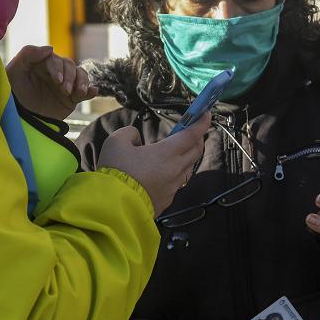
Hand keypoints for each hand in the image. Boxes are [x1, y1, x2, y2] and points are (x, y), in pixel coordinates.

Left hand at [5, 45, 97, 119]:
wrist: (19, 120)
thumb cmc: (12, 94)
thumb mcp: (14, 72)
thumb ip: (28, 54)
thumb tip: (51, 48)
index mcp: (42, 63)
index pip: (55, 60)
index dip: (58, 68)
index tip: (57, 80)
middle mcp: (55, 72)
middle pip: (70, 66)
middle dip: (70, 77)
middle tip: (65, 91)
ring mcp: (65, 85)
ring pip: (80, 76)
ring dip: (82, 82)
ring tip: (79, 92)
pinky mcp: (71, 98)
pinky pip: (84, 92)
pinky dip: (91, 91)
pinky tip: (93, 91)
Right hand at [96, 112, 210, 216]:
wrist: (113, 206)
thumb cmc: (116, 171)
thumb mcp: (115, 142)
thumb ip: (129, 134)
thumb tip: (136, 138)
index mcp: (166, 153)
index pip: (191, 135)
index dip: (201, 123)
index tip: (206, 114)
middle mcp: (175, 170)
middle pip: (195, 152)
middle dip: (197, 138)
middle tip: (192, 131)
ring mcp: (172, 188)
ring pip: (187, 169)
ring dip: (187, 158)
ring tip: (178, 153)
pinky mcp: (166, 201)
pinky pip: (176, 184)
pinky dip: (175, 174)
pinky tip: (163, 174)